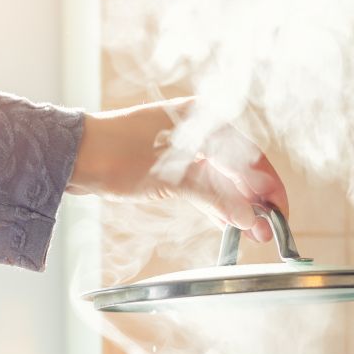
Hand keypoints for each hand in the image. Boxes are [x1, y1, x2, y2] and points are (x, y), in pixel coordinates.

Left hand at [67, 99, 287, 242]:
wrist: (73, 156)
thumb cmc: (117, 154)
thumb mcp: (173, 177)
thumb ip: (217, 198)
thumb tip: (249, 219)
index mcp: (205, 120)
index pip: (252, 157)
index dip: (269, 188)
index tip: (279, 214)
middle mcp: (200, 130)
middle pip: (241, 170)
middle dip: (255, 202)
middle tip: (267, 232)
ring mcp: (186, 149)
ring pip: (224, 181)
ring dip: (239, 207)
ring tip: (253, 234)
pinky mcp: (173, 167)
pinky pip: (206, 187)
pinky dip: (218, 206)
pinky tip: (230, 224)